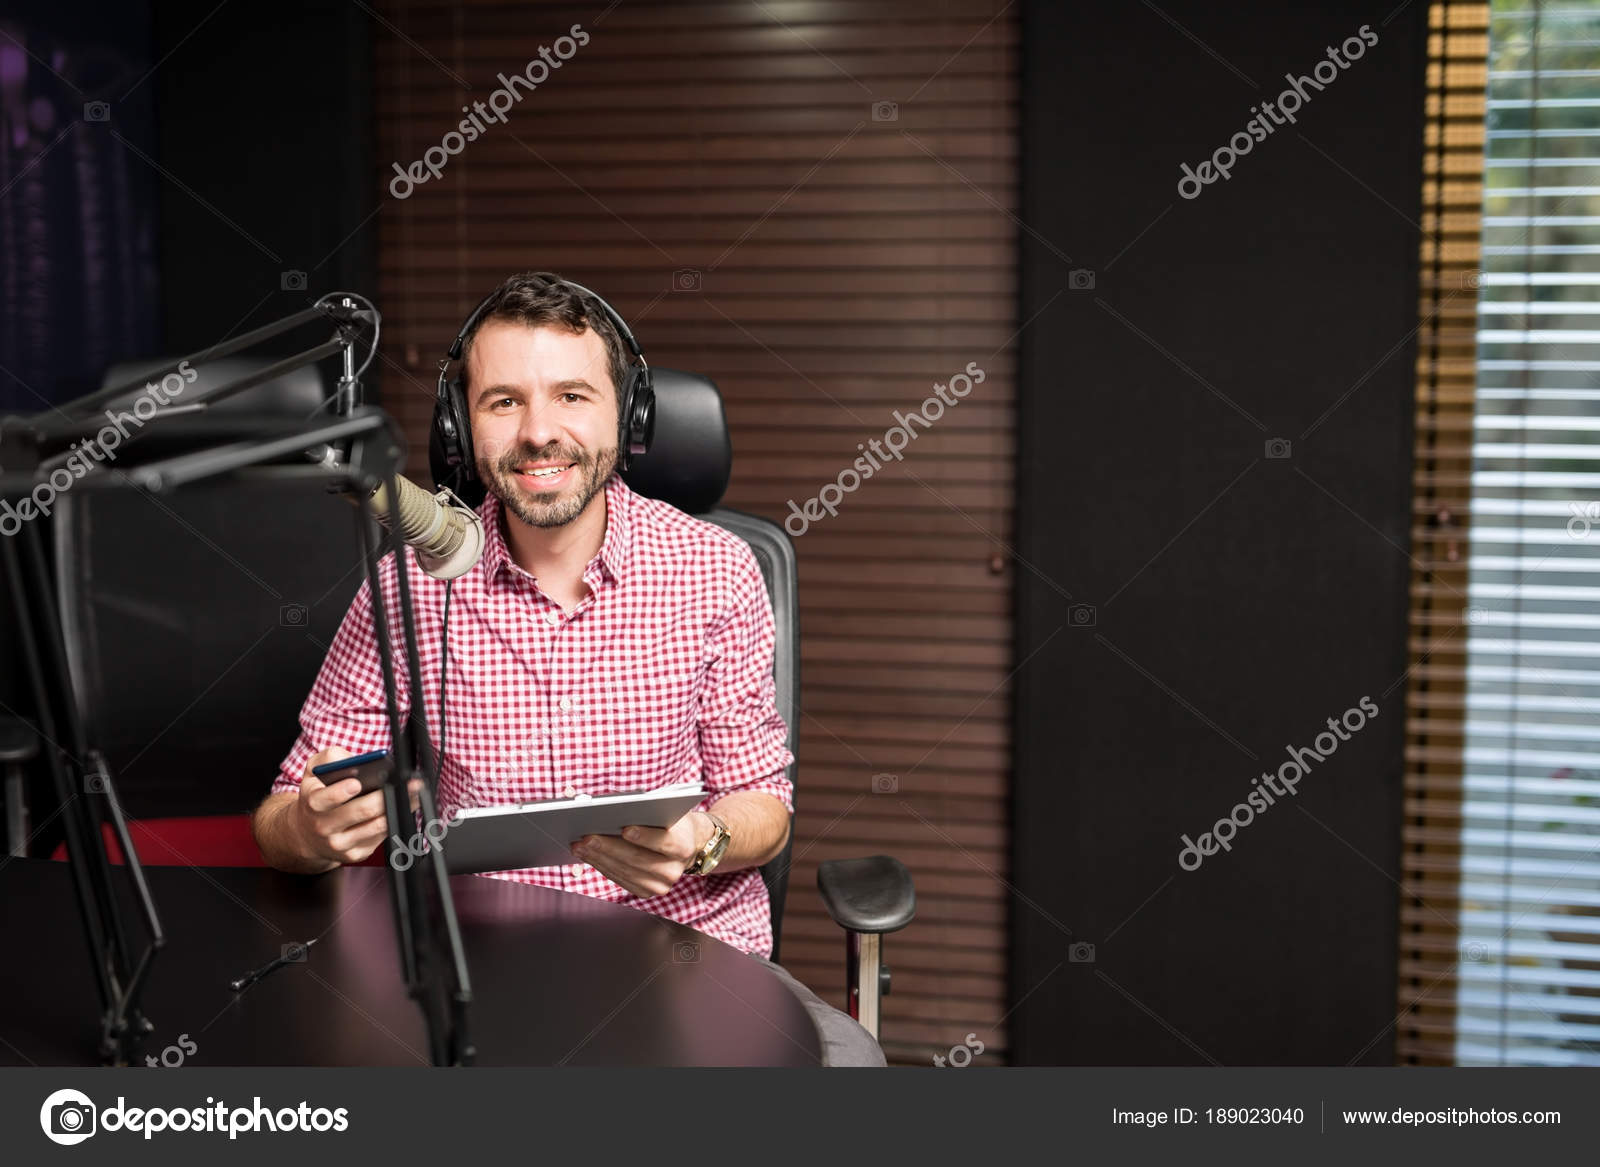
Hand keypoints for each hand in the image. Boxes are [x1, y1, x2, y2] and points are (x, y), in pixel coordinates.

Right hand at [290, 747, 421, 866]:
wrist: (307, 833)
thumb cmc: (317, 796)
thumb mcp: (313, 772)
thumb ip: (328, 759)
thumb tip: (351, 759)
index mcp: (312, 804)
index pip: (324, 800)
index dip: (340, 792)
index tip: (356, 783)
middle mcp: (324, 826)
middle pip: (361, 811)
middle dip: (386, 795)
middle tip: (408, 783)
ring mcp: (340, 843)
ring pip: (376, 825)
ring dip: (398, 807)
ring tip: (414, 792)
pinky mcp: (355, 854)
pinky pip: (381, 836)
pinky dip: (395, 819)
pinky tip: (404, 806)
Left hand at [572, 811, 714, 898]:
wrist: (686, 844)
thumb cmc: (670, 821)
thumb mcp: (666, 810)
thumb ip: (646, 810)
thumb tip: (611, 807)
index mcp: (684, 846)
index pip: (664, 842)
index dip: (644, 836)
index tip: (625, 828)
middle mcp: (674, 870)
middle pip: (638, 859)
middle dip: (609, 847)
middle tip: (587, 837)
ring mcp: (661, 885)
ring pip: (625, 872)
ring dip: (599, 858)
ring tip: (580, 845)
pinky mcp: (647, 892)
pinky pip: (620, 879)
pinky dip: (601, 866)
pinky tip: (588, 855)